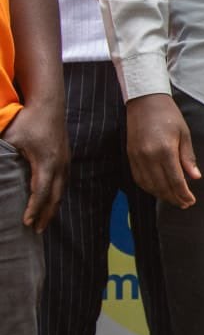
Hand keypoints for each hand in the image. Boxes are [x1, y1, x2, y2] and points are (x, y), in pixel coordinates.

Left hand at [1, 99, 67, 231]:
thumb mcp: (9, 139)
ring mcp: (65, 161)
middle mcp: (59, 164)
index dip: (34, 209)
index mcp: (46, 162)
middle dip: (46, 214)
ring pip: (62, 190)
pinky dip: (56, 195)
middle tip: (36, 231)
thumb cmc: (27, 120)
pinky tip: (50, 201)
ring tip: (43, 222)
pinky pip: (63, 182)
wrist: (49, 103)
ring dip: (53, 207)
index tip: (26, 223)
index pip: (41, 192)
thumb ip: (0, 157)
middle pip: (55, 196)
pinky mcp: (65, 157)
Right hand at [126, 94, 198, 208]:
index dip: (183, 193)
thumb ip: (188, 157)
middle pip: (161, 185)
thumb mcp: (184, 134)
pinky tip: (158, 190)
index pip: (175, 180)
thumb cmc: (168, 115)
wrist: (145, 101)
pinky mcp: (130, 156)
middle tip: (185, 204)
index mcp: (165, 150)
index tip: (191, 201)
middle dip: (173, 197)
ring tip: (174, 199)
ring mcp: (136, 157)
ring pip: (148, 185)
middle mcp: (148, 156)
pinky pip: (138, 178)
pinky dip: (148, 187)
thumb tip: (195, 177)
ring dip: (161, 195)